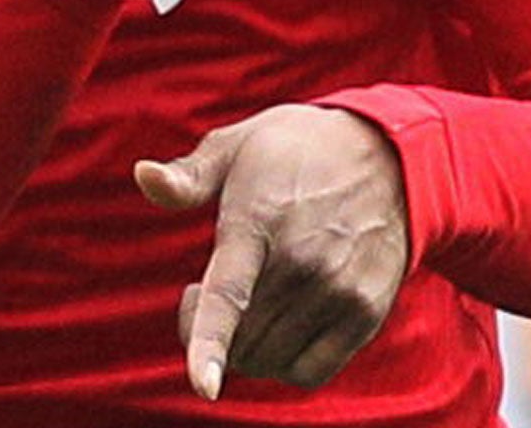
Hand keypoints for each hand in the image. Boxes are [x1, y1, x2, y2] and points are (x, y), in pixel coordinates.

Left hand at [135, 105, 409, 399]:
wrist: (388, 154)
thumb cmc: (295, 149)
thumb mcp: (237, 145)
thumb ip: (188, 175)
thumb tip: (142, 175)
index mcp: (260, 220)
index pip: (229, 294)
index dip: (210, 343)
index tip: (202, 385)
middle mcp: (303, 262)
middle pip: (239, 340)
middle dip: (206, 330)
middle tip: (205, 290)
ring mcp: (339, 290)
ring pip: (268, 359)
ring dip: (243, 347)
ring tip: (247, 300)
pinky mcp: (366, 312)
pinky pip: (309, 372)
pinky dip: (282, 365)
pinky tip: (277, 327)